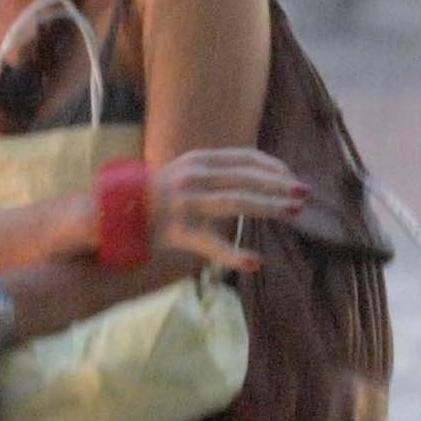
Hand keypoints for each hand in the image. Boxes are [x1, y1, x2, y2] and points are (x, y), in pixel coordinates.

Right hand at [149, 148, 307, 273]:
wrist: (115, 212)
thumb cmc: (158, 193)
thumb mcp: (188, 171)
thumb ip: (218, 171)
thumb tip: (259, 174)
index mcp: (198, 159)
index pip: (244, 157)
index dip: (272, 166)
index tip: (292, 176)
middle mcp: (193, 176)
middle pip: (245, 177)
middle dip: (279, 184)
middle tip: (305, 193)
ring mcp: (185, 203)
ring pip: (235, 202)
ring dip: (268, 206)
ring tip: (293, 211)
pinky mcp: (177, 231)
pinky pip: (209, 244)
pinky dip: (233, 255)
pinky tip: (254, 263)